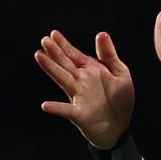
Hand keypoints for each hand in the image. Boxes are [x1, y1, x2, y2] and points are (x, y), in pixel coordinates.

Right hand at [35, 30, 133, 148]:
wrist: (119, 126)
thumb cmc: (119, 99)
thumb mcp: (120, 73)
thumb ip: (109, 55)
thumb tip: (101, 33)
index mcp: (90, 71)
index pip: (74, 55)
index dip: (64, 45)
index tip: (53, 33)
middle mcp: (81, 82)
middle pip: (65, 64)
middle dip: (55, 52)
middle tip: (44, 40)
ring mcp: (78, 97)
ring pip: (63, 80)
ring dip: (51, 69)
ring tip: (40, 56)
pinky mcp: (79, 114)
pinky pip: (66, 110)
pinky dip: (56, 108)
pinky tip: (46, 105)